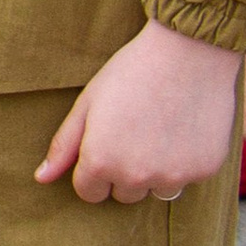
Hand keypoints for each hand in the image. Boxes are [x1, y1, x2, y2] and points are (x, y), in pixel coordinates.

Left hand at [36, 18, 239, 206]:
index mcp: (100, 162)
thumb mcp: (88, 103)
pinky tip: (184, 127)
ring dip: (155, 170)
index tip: (106, 142)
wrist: (190, 51)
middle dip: (124, 171)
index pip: (89, 192)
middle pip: (123, 194)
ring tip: (160, 129)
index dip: (94, 168)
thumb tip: (42, 178)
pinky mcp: (203, 170)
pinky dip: (185, 161)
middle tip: (135, 130)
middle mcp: (135, 177)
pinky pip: (187, 178)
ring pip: (156, 189)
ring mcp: (172, 176)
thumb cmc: (132, 71)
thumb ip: (64, 145)